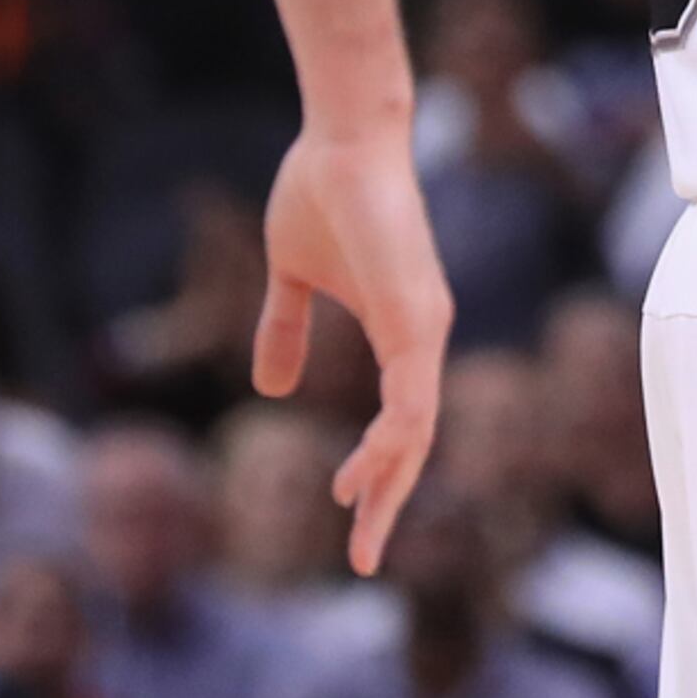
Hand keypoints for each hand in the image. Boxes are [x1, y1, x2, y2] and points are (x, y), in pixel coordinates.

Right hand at [254, 120, 453, 573]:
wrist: (342, 138)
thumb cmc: (322, 193)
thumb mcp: (293, 277)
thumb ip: (285, 330)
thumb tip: (271, 388)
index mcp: (401, 331)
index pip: (400, 420)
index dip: (375, 469)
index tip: (344, 508)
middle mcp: (422, 335)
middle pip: (414, 438)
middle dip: (387, 499)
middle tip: (363, 559)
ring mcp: (425, 326)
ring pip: (417, 428)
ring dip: (388, 481)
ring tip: (359, 524)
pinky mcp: (416, 314)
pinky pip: (412, 396)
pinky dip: (392, 438)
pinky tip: (367, 470)